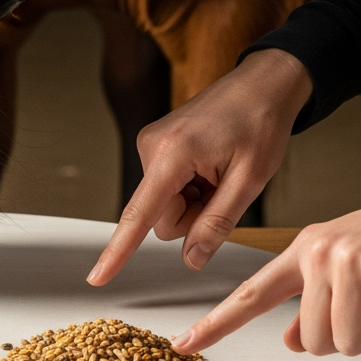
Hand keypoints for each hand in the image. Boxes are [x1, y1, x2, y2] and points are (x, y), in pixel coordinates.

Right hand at [87, 49, 312, 285]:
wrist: (263, 83)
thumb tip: (191, 260)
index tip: (97, 277)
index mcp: (172, 155)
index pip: (139, 215)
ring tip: (220, 173)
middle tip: (224, 189)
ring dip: (194, 201)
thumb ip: (217, 223)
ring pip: (164, 205)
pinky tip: (211, 166)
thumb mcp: (250, 180)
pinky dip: (191, 187)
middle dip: (192, 215)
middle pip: (159, 217)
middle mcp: (150, 148)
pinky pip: (167, 188)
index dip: (118, 251)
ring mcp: (150, 145)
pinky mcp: (155, 146)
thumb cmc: (261, 124)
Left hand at [171, 200, 360, 354]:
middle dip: (348, 337)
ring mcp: (348, 260)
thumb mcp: (346, 265)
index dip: (215, 324)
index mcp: (304, 251)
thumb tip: (292, 341)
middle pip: (315, 341)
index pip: (251, 294)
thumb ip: (314, 302)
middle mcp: (319, 252)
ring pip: (347, 342)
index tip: (183, 345)